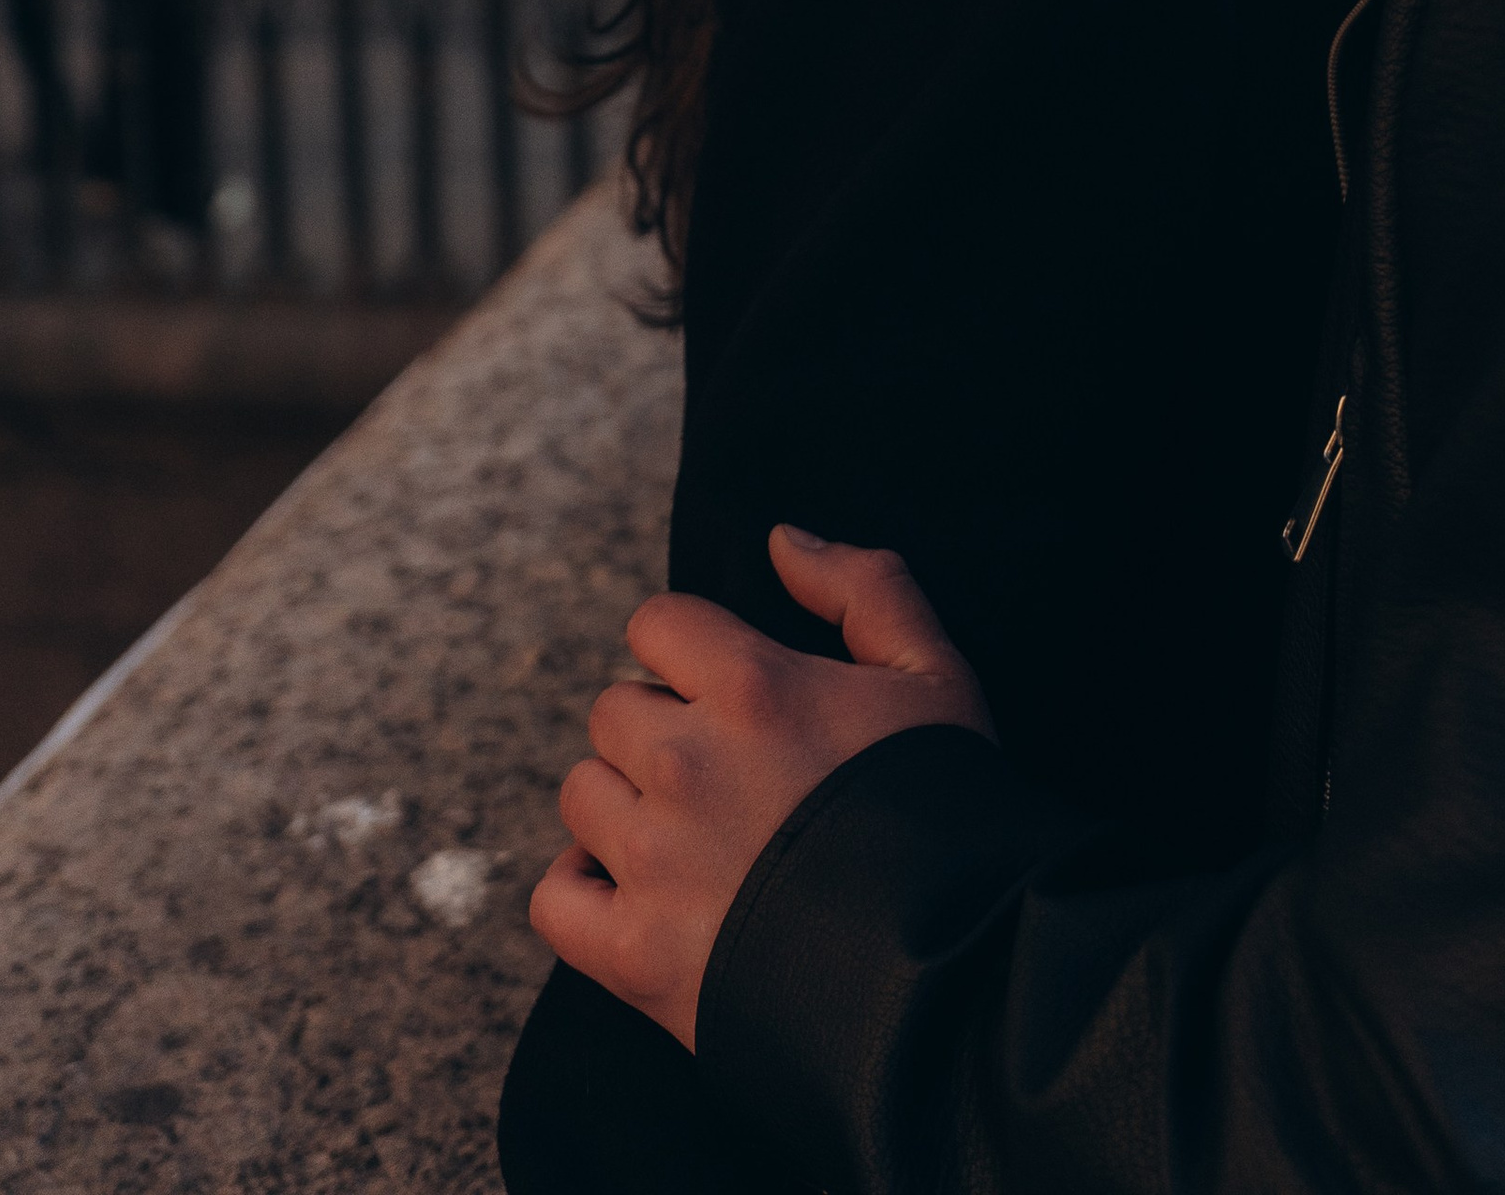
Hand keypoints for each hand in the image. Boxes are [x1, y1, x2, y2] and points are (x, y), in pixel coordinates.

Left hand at [530, 530, 992, 1050]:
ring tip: (687, 831)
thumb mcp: (933, 672)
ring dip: (622, 803)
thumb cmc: (945, 807)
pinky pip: (554, 900)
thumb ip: (862, 585)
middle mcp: (685, 761)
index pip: (655, 624)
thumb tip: (781, 539)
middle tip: (723, 769)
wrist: (949, 965)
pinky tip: (631, 889)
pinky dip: (580, 890)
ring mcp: (651, 861)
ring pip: (581, 793)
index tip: (724, 689)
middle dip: (659, 727)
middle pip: (613, 709)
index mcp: (750, 684)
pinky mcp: (633, 955)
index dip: (689, 650)